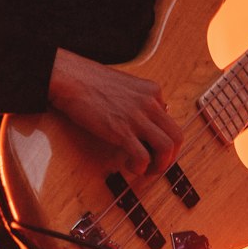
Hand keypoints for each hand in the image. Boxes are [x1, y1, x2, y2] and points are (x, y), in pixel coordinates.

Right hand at [48, 48, 183, 178]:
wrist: (70, 78)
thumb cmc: (90, 81)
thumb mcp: (125, 85)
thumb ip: (140, 99)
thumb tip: (149, 118)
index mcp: (152, 90)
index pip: (171, 121)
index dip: (164, 139)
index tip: (154, 148)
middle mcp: (150, 103)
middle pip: (177, 136)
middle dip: (171, 157)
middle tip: (158, 165)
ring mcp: (137, 117)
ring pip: (166, 148)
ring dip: (160, 165)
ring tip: (147, 170)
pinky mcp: (121, 131)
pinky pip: (143, 156)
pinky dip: (140, 167)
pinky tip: (129, 165)